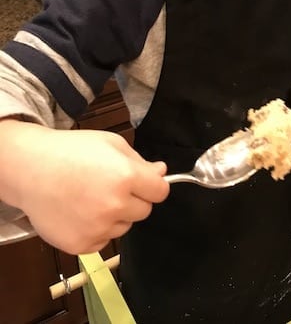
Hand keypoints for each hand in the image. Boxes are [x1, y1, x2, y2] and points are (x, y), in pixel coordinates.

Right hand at [0, 121, 169, 253]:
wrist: (31, 170)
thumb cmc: (70, 151)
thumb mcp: (110, 143)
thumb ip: (140, 161)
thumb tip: (161, 172)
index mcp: (126, 177)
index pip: (161, 191)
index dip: (153, 185)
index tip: (144, 182)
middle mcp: (115, 205)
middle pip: (144, 211)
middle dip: (134, 200)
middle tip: (110, 186)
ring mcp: (98, 228)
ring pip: (124, 227)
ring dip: (116, 216)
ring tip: (91, 197)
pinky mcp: (82, 245)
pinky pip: (104, 241)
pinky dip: (97, 230)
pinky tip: (81, 212)